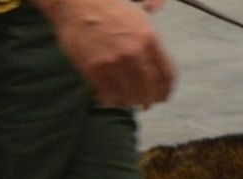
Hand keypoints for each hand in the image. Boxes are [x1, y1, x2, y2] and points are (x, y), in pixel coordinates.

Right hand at [36, 0, 175, 107]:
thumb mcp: (138, 16)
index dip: (166, 91)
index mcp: (149, 37)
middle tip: (146, 105)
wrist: (75, 2)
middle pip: (150, 89)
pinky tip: (111, 99)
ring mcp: (114, 62)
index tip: (163, 97)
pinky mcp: (95, 69)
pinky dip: (111, 100)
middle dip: (149, 100)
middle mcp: (134, 51)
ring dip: (130, 102)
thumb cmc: (108, 7)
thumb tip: (158, 63)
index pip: (166, 75)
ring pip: (129, 96)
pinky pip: (108, 95)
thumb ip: (151, 40)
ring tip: (128, 102)